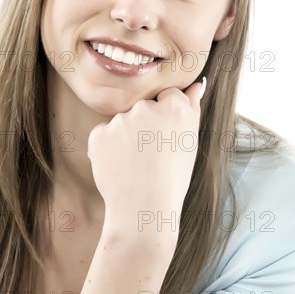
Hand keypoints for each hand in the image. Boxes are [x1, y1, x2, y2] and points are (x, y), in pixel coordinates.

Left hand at [87, 79, 204, 232]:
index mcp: (175, 107)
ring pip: (123, 121)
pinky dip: (109, 147)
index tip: (167, 138)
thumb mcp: (190, 142)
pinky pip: (104, 134)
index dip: (168, 117)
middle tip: (152, 154)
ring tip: (137, 164)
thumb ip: (192, 107)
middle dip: (146, 124)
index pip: (168, 95)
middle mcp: (147, 108)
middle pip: (144, 106)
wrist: (144, 210)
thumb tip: (195, 84)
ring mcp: (120, 121)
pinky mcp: (99, 135)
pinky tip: (121, 166)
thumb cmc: (173, 178)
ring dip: (126, 136)